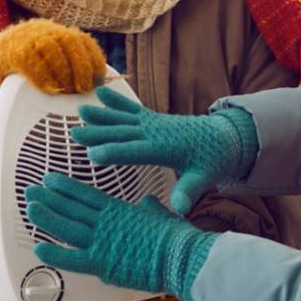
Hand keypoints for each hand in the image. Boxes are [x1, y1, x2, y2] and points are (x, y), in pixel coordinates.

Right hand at [0, 19, 105, 117]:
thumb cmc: (18, 76)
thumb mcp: (43, 66)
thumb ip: (64, 68)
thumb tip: (93, 85)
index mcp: (51, 32)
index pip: (80, 38)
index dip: (93, 58)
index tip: (100, 78)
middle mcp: (39, 29)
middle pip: (69, 40)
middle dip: (81, 66)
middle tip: (83, 88)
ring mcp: (21, 38)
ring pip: (51, 48)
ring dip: (64, 72)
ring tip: (67, 91)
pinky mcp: (6, 51)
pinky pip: (29, 61)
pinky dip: (43, 78)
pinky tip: (49, 91)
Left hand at [26, 172, 217, 300]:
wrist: (181, 255)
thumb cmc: (174, 236)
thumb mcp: (161, 214)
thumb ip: (150, 207)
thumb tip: (148, 200)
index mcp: (119, 210)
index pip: (86, 195)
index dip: (65, 187)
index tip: (49, 179)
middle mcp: (106, 223)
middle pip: (71, 208)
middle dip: (49, 198)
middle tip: (30, 190)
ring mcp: (102, 243)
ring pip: (67, 227)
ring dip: (47, 217)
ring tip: (30, 207)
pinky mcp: (102, 264)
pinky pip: (73, 259)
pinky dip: (55, 254)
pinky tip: (39, 247)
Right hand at [69, 86, 258, 213]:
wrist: (225, 138)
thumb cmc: (212, 161)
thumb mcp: (204, 178)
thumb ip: (190, 191)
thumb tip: (182, 209)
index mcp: (165, 149)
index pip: (135, 152)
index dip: (115, 153)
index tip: (93, 156)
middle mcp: (156, 132)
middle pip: (123, 133)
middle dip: (99, 134)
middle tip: (75, 134)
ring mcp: (154, 123)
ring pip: (124, 119)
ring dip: (102, 115)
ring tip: (80, 110)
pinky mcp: (153, 118)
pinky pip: (132, 109)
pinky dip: (117, 101)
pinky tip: (100, 91)